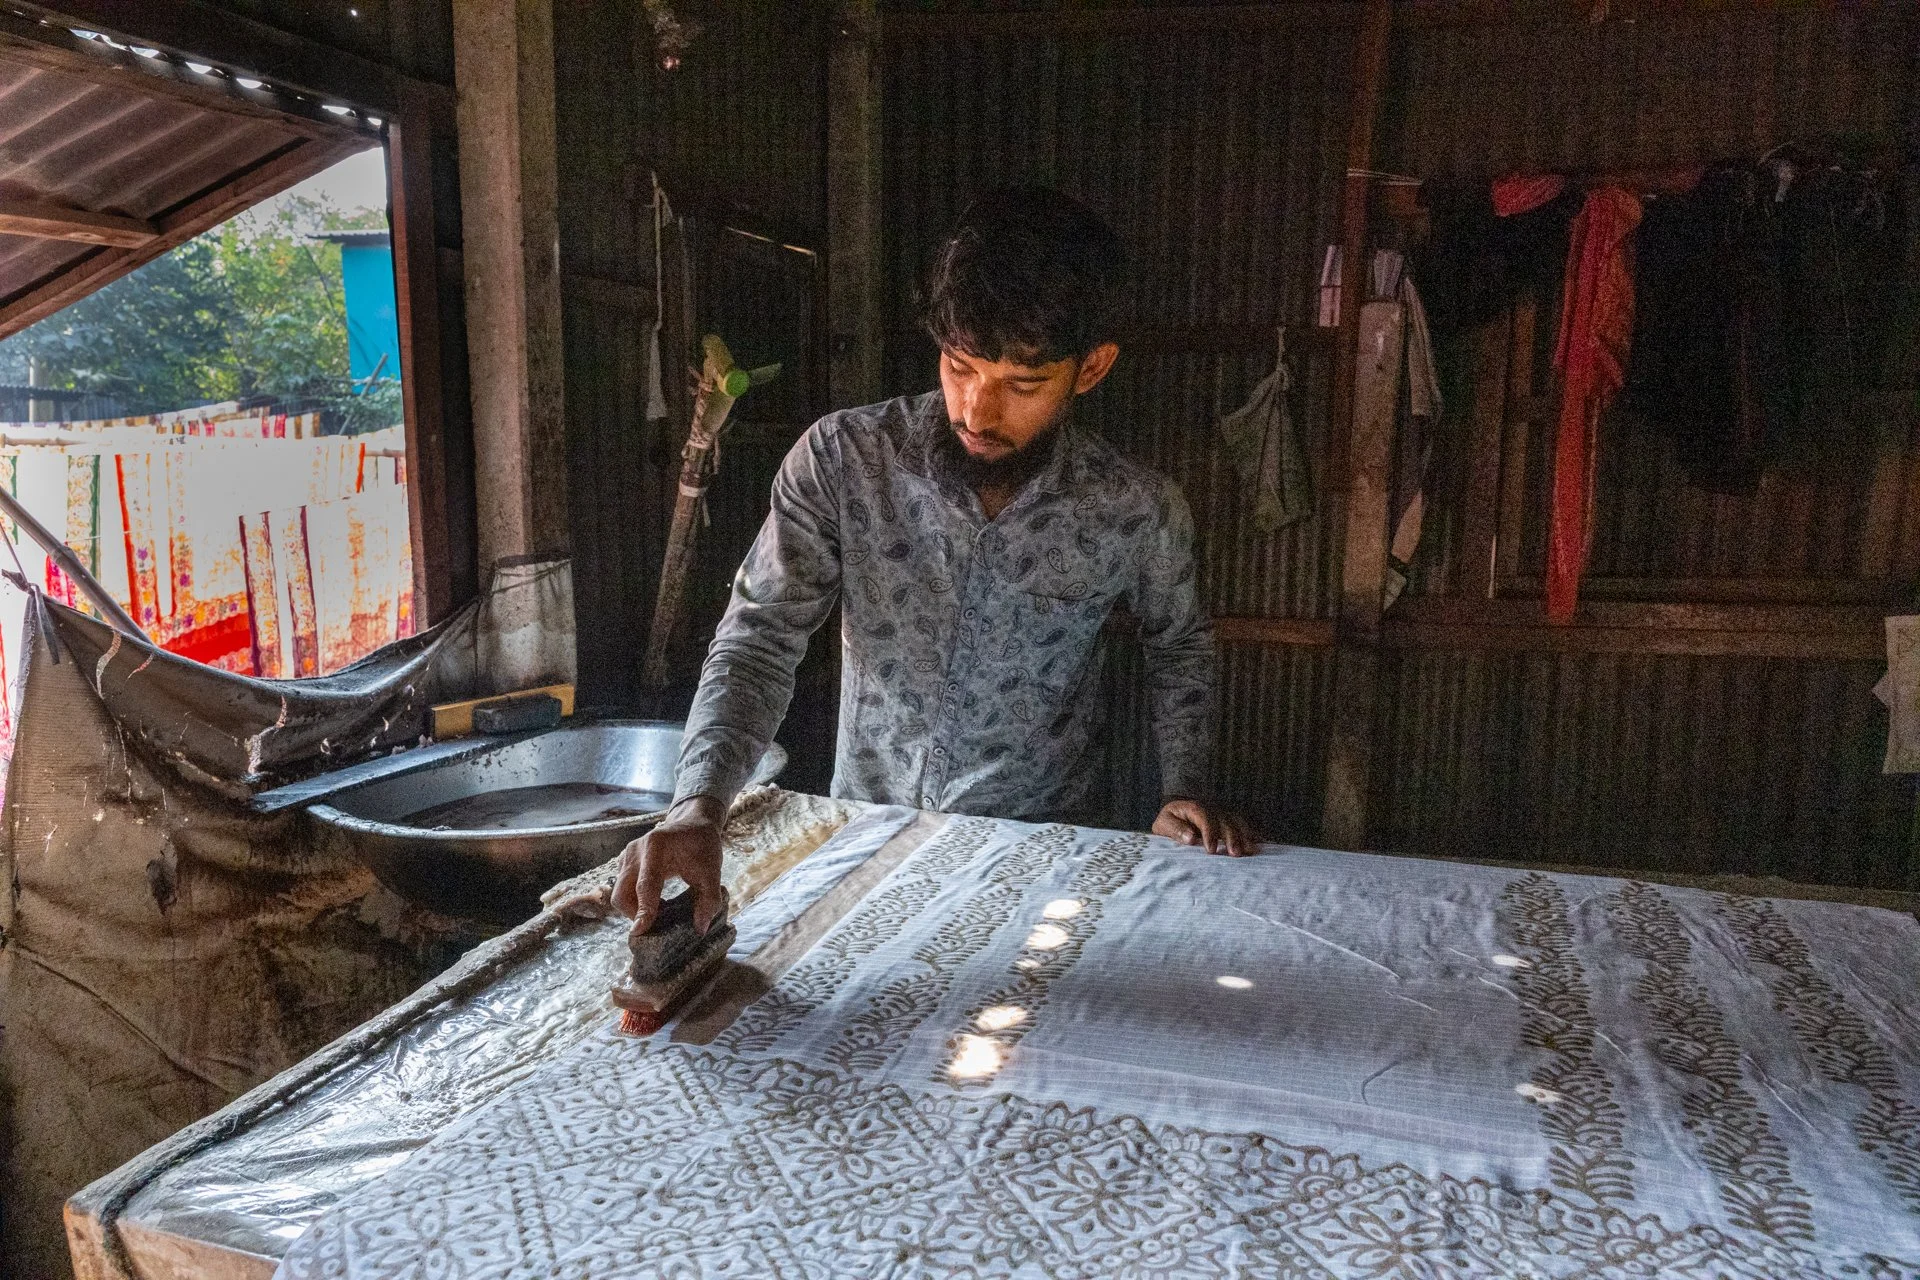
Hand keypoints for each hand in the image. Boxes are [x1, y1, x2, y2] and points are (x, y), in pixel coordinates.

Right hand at [611, 795, 726, 934]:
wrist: (692, 824)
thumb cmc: (702, 846)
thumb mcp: (712, 871)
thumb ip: (709, 899)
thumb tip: (701, 929)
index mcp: (655, 848)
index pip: (645, 885)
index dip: (643, 910)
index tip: (639, 932)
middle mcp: (635, 851)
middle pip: (621, 893)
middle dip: (634, 914)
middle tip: (656, 925)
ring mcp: (626, 855)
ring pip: (618, 893)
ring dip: (634, 908)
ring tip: (658, 912)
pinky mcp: (624, 861)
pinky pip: (621, 887)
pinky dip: (633, 899)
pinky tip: (654, 901)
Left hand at [1153, 798, 1256, 856]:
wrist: (1176, 813)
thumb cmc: (1169, 822)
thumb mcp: (1164, 824)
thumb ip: (1175, 830)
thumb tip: (1191, 838)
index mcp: (1193, 808)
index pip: (1204, 817)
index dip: (1210, 833)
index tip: (1211, 850)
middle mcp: (1211, 809)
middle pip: (1225, 821)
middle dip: (1231, 837)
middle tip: (1235, 854)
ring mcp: (1223, 814)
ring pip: (1237, 822)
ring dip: (1245, 836)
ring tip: (1251, 851)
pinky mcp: (1230, 820)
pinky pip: (1244, 825)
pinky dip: (1253, 834)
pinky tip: (1262, 844)